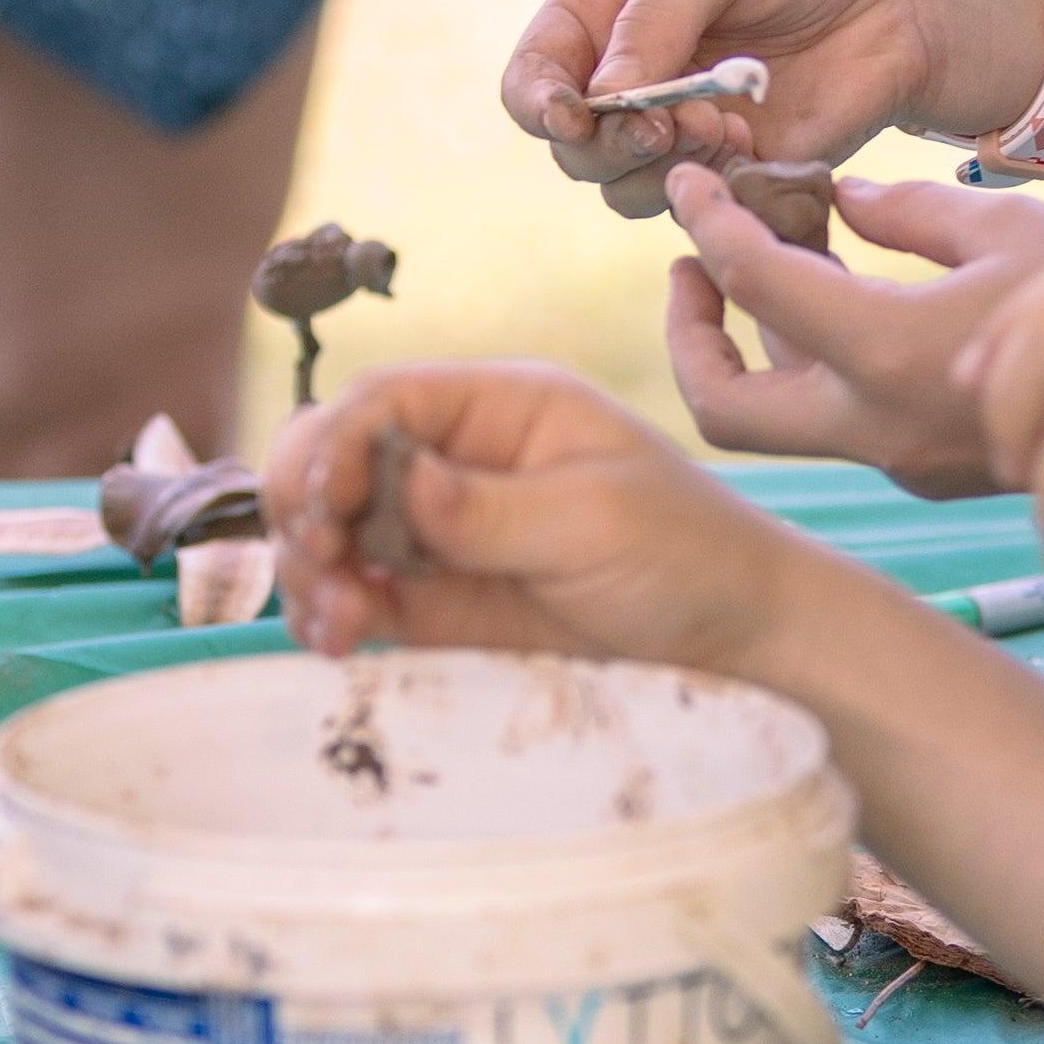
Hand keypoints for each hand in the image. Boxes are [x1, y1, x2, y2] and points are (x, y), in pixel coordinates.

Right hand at [261, 363, 826, 675]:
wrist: (738, 642)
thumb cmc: (685, 554)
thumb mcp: (594, 521)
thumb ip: (489, 508)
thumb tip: (396, 481)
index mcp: (500, 409)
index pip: (383, 401)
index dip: (334, 444)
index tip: (325, 506)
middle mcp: (457, 461)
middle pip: (335, 459)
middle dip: (305, 505)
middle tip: (318, 561)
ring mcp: (442, 533)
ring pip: (331, 531)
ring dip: (308, 567)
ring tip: (332, 620)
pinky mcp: (440, 600)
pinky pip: (359, 594)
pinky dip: (330, 613)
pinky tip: (335, 637)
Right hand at [498, 0, 1033, 217]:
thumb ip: (652, 13)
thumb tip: (599, 97)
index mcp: (611, 8)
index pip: (535, 72)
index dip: (537, 100)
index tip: (571, 113)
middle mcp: (637, 75)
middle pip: (569, 144)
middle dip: (604, 141)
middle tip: (666, 121)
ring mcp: (687, 130)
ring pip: (622, 187)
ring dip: (657, 166)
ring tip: (722, 125)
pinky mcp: (743, 173)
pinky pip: (698, 207)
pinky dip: (712, 188)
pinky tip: (755, 144)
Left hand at [657, 166, 1043, 496]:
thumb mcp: (1012, 228)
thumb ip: (911, 211)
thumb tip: (840, 197)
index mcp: (888, 353)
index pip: (754, 284)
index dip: (709, 222)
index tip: (693, 183)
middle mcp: (878, 427)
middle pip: (725, 408)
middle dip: (691, 333)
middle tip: (696, 261)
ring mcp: (903, 462)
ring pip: (782, 414)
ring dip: (760, 338)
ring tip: (788, 247)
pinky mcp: (930, 472)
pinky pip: (839, 417)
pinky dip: (818, 357)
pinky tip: (851, 289)